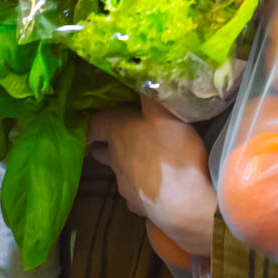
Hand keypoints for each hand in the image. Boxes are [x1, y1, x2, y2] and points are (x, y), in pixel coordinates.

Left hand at [88, 97, 217, 256]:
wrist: (184, 204)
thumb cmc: (171, 151)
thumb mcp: (164, 111)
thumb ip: (152, 91)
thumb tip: (141, 70)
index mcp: (116, 134)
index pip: (92, 125)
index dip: (93, 120)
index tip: (94, 117)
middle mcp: (115, 161)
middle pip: (101, 151)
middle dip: (106, 144)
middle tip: (119, 136)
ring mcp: (126, 187)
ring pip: (120, 172)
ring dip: (128, 165)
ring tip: (146, 159)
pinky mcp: (140, 207)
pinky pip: (137, 194)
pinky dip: (144, 188)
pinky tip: (158, 185)